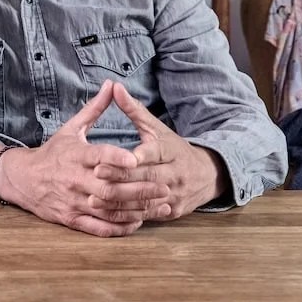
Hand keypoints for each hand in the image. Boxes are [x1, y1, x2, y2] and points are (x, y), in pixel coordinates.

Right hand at [0, 80, 170, 236]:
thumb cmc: (52, 153)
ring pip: (108, 209)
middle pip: (108, 188)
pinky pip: (98, 227)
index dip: (115, 158)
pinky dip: (118, 228)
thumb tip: (111, 85)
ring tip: (160, 205)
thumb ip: (95, 109)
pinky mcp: (72, 219)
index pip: (97, 156)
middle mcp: (74, 179)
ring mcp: (73, 201)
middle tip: (164, 187)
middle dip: (138, 189)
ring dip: (136, 209)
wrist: (23, 179)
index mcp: (75, 155)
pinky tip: (137, 222)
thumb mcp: (71, 128)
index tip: (134, 160)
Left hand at [93, 82, 228, 219]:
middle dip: (120, 178)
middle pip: (146, 177)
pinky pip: (149, 215)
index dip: (131, 157)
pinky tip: (108, 215)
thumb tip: (115, 86)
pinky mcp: (173, 211)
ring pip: (145, 199)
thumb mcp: (157, 128)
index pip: (152, 153)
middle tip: (95, 174)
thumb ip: (134, 110)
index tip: (108, 157)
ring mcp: (175, 194)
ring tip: (93, 199)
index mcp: (171, 150)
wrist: (208, 175)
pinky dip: (129, 215)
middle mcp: (175, 173)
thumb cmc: (174, 148)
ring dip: (119, 201)